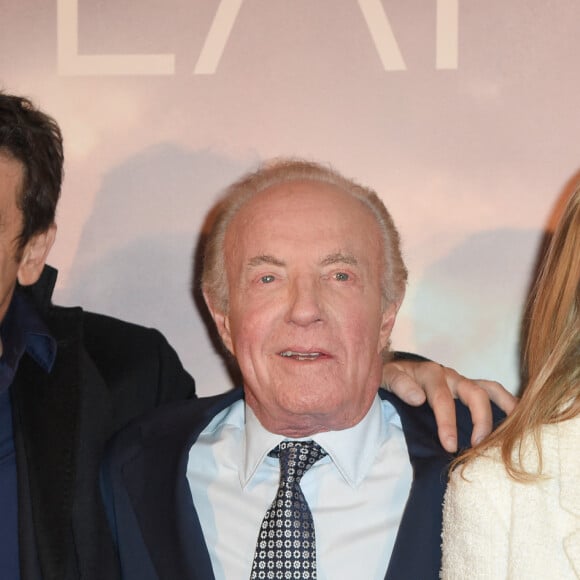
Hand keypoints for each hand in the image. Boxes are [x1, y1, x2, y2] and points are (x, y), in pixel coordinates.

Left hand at [381, 359, 517, 452]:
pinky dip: (508, 405)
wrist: (394, 370)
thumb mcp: (387, 378)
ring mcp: (462, 381)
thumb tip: (418, 398)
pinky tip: (518, 424)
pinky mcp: (469, 388)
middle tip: (477, 446)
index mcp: (430, 373)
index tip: (449, 445)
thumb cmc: (392, 377)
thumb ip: (400, 385)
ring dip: (504, 409)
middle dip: (480, 420)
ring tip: (512, 433)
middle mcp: (450, 376)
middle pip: (474, 393)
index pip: (442, 398)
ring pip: (490, 389)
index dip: (447, 422)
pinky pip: (493, 393)